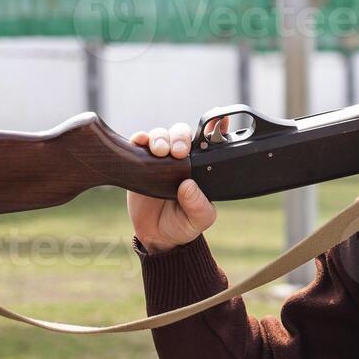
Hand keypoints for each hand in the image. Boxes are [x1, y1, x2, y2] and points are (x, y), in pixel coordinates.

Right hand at [126, 119, 220, 254]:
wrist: (156, 236)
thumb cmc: (182, 224)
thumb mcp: (199, 220)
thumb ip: (199, 206)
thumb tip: (188, 186)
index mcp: (200, 167)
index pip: (209, 142)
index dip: (214, 128)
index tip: (220, 121)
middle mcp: (181, 158)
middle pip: (181, 134)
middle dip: (180, 137)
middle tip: (179, 152)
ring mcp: (160, 159)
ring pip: (160, 135)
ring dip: (160, 138)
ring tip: (161, 152)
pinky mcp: (139, 162)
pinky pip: (138, 144)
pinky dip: (139, 139)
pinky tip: (139, 142)